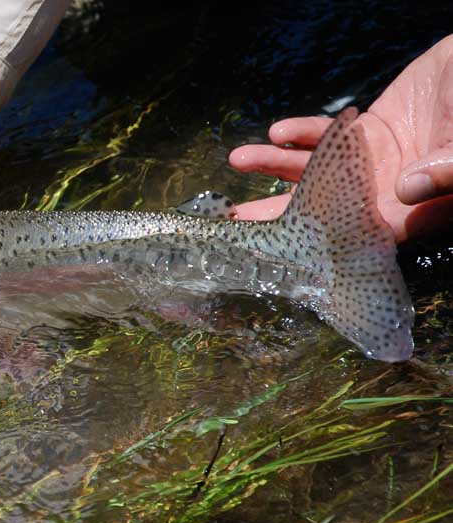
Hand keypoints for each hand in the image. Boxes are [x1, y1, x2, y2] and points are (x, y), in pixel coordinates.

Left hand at [228, 34, 452, 242]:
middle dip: (276, 214)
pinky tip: (276, 132)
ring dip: (276, 165)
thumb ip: (448, 171)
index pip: (357, 238)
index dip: (315, 246)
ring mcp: (374, 162)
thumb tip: (407, 188)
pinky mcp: (369, 131)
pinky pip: (329, 137)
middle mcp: (386, 194)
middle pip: (322, 210)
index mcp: (412, 212)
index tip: (275, 251)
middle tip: (232, 220)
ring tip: (238, 159)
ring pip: (317, 170)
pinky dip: (302, 134)